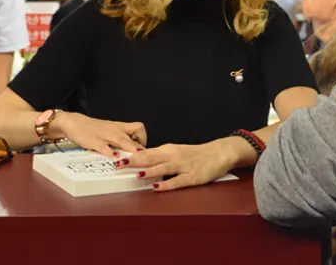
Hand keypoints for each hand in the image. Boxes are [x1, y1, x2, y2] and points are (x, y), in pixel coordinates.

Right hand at [56, 112, 145, 157]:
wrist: (74, 122)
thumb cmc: (93, 128)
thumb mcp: (110, 130)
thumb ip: (121, 139)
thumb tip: (133, 149)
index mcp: (119, 126)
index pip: (138, 128)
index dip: (144, 138)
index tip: (144, 149)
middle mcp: (115, 130)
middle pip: (133, 135)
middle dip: (140, 147)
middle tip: (145, 158)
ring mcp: (105, 136)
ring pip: (121, 141)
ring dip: (129, 150)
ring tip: (135, 159)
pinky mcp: (94, 142)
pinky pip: (104, 147)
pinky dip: (111, 153)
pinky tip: (115, 159)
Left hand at [116, 139, 239, 191]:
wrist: (219, 152)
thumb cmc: (195, 154)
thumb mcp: (175, 152)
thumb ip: (159, 157)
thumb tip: (140, 162)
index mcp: (168, 150)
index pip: (146, 151)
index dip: (130, 154)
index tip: (116, 156)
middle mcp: (174, 156)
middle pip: (151, 157)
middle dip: (134, 160)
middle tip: (118, 163)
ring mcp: (183, 166)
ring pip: (163, 168)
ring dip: (149, 171)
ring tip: (136, 173)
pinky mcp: (193, 177)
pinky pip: (178, 181)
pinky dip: (166, 184)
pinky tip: (156, 187)